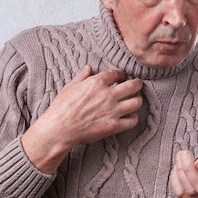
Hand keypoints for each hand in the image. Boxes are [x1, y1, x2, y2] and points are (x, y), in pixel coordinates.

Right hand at [21, 65, 142, 173]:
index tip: (121, 76)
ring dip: (138, 99)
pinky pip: (132, 120)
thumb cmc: (61, 108)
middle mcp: (108, 95)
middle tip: (137, 84)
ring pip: (136, 102)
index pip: (116, 73)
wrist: (59, 129)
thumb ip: (82, 76)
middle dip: (137, 84)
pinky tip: (130, 116)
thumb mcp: (70, 86)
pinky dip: (133, 118)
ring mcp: (112, 111)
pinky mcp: (113, 126)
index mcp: (97, 82)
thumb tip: (89, 68)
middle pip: (132, 85)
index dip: (121, 74)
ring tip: (136, 99)